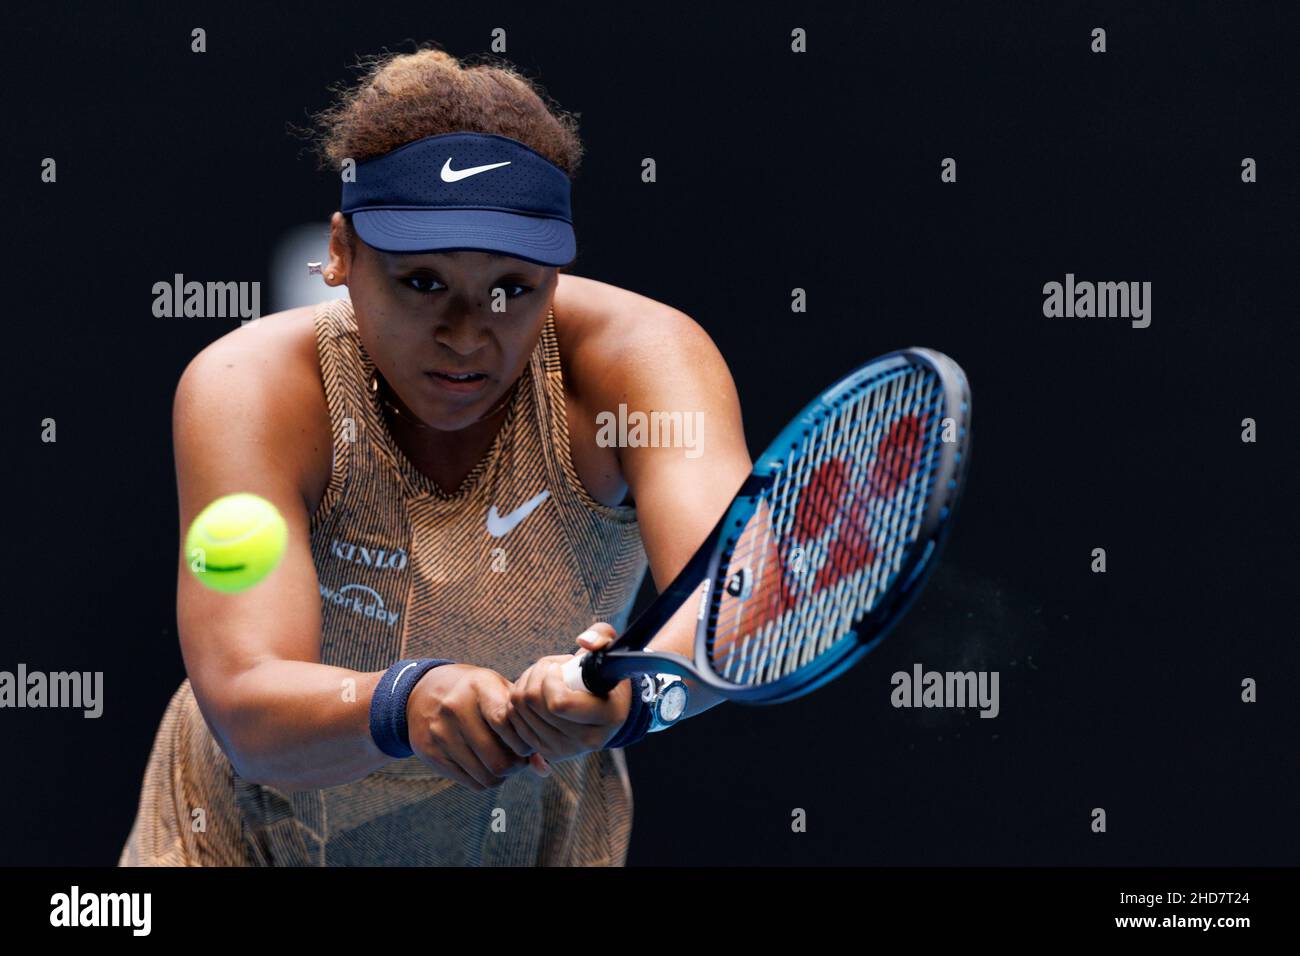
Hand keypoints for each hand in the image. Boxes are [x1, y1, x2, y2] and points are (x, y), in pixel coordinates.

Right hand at [405, 663, 550, 791]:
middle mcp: (455, 708)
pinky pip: (471, 782)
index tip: (527, 743)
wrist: (424, 692)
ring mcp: (440, 732)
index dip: (523, 742)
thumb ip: (525, 723)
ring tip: (503, 761)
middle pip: (499, 761)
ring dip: (502, 775)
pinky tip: (485, 764)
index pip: (507, 724)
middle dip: (516, 766)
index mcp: (479, 687)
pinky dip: (485, 779)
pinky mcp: (430, 753)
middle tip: (518, 759)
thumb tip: (543, 769)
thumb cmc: (477, 695)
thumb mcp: (500, 694)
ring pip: (486, 776)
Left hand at [508, 625, 632, 762]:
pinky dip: (517, 702)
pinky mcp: (547, 752)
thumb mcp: (610, 650)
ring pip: (520, 712)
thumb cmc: (606, 675)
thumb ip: (601, 636)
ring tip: (542, 678)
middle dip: (535, 676)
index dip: (551, 679)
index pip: (559, 703)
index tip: (559, 667)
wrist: (607, 708)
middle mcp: (586, 741)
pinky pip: (514, 722)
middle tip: (548, 667)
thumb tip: (583, 642)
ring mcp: (565, 750)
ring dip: (524, 686)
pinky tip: (533, 692)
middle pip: (535, 706)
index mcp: (607, 717)